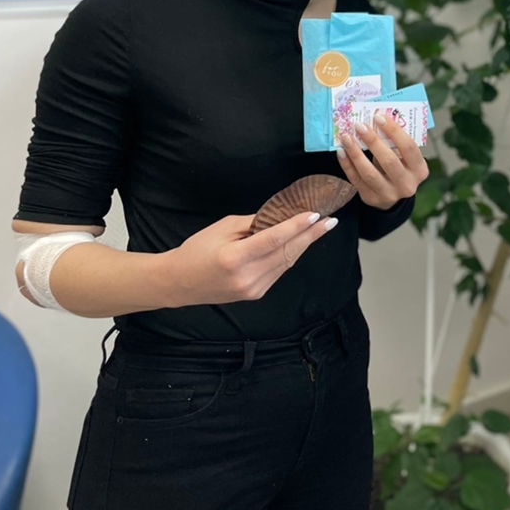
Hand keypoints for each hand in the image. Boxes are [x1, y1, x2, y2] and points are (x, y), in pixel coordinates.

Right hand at [167, 210, 337, 305]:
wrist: (179, 283)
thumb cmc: (197, 250)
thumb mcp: (223, 228)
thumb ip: (253, 223)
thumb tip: (281, 216)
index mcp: (235, 258)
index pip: (274, 239)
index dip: (297, 227)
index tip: (316, 215)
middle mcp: (247, 277)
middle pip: (287, 252)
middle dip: (311, 235)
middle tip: (330, 220)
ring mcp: (253, 289)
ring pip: (287, 262)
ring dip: (304, 244)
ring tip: (320, 228)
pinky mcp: (256, 294)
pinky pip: (279, 271)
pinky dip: (290, 255)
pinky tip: (300, 242)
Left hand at [336, 113, 428, 208]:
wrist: (392, 194)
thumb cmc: (399, 167)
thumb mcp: (404, 158)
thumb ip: (394, 143)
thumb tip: (374, 120)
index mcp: (420, 170)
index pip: (408, 148)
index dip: (394, 131)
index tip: (378, 117)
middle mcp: (407, 185)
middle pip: (389, 160)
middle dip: (372, 141)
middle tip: (359, 126)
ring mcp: (389, 195)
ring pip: (369, 173)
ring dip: (356, 153)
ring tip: (346, 137)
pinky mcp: (371, 199)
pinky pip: (356, 180)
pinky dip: (347, 165)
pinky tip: (341, 152)